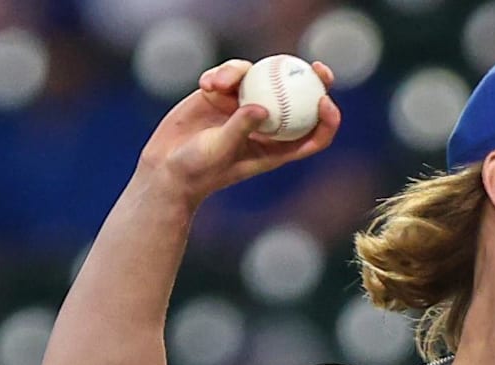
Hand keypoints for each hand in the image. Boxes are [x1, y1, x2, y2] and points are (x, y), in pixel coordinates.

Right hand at [136, 58, 341, 206]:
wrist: (166, 167)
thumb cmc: (198, 169)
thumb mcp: (220, 151)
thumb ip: (240, 129)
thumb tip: (262, 107)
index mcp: (276, 147)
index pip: (314, 134)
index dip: (328, 118)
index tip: (325, 101)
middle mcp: (266, 124)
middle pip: (298, 98)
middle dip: (313, 80)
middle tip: (316, 65)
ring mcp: (245, 107)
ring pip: (260, 79)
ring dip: (240, 74)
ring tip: (217, 85)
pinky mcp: (223, 95)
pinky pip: (231, 75)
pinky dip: (220, 75)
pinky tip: (205, 83)